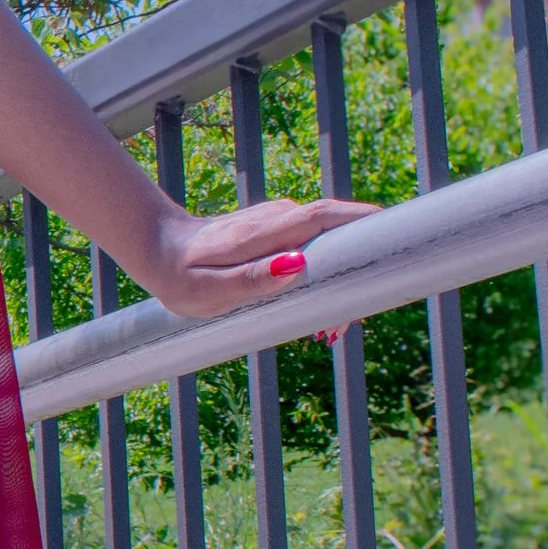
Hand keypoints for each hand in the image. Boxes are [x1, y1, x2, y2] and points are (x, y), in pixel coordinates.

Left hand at [137, 192, 377, 319]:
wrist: (157, 249)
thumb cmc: (180, 274)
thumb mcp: (209, 290)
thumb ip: (253, 280)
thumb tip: (299, 266)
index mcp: (271, 229)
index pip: (332, 218)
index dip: (368, 231)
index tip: (390, 260)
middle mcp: (284, 218)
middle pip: (344, 234)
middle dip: (359, 273)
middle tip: (342, 326)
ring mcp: (285, 222)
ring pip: (334, 244)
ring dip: (343, 283)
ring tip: (327, 330)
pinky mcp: (283, 232)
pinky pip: (319, 249)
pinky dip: (328, 278)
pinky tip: (316, 314)